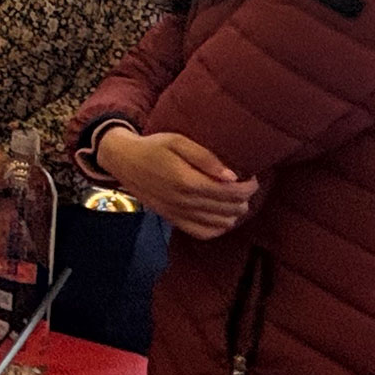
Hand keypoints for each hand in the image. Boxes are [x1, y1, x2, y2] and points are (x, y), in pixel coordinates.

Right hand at [99, 128, 257, 239]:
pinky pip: (203, 233)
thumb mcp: (177, 141)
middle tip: (245, 186)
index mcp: (187, 181)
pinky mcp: (172, 220)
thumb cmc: (153, 147)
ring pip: (220, 223)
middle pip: (229, 209)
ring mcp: (178, 214)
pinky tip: (220, 215)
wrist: (123, 160)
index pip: (231, 192)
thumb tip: (232, 176)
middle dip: (244, 199)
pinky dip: (218, 227)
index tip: (252, 177)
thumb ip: (205, 157)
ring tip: (234, 199)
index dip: (249, 187)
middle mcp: (184, 202)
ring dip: (233, 212)